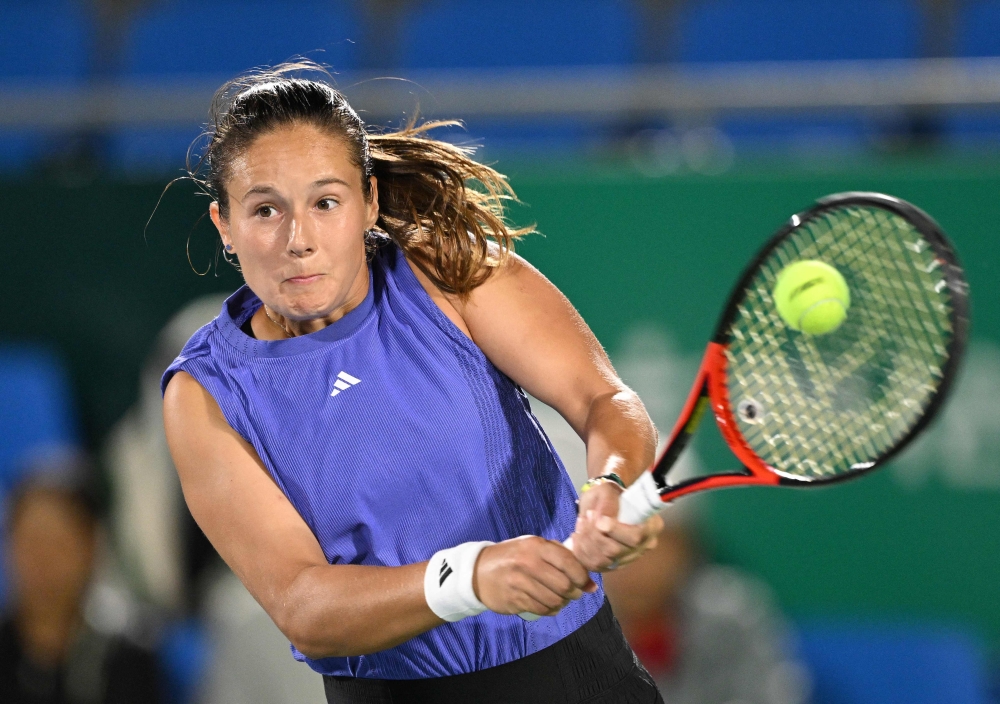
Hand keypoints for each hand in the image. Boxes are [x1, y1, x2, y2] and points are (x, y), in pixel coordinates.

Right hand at [473, 536, 596, 616]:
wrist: (478, 571)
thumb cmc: (512, 557)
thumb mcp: (532, 546)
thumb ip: (559, 556)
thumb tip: (588, 580)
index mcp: (535, 546)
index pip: (568, 562)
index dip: (582, 576)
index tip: (586, 583)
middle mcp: (527, 563)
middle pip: (564, 585)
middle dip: (575, 592)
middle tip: (575, 593)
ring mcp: (519, 583)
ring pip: (554, 600)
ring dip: (563, 603)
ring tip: (561, 599)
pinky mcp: (514, 600)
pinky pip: (542, 609)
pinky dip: (551, 610)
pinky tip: (550, 605)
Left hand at [571, 482, 662, 571]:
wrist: (600, 504)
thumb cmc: (607, 495)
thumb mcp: (607, 491)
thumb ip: (608, 504)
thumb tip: (602, 519)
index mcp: (651, 525)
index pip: (636, 536)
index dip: (615, 531)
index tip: (599, 521)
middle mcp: (643, 546)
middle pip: (616, 550)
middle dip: (594, 535)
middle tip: (585, 518)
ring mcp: (628, 558)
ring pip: (603, 560)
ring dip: (586, 543)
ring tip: (581, 525)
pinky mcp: (613, 565)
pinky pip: (594, 566)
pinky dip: (581, 552)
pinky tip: (578, 537)